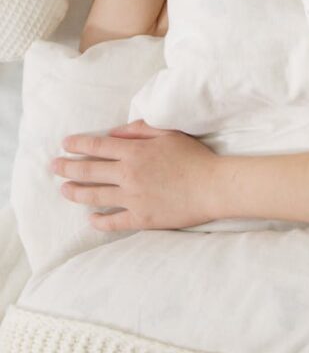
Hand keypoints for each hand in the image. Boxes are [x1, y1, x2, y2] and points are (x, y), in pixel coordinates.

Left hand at [50, 120, 222, 230]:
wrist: (212, 186)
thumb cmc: (193, 157)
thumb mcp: (167, 133)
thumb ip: (138, 130)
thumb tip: (115, 133)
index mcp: (134, 151)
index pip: (97, 146)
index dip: (78, 144)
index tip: (64, 144)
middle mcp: (128, 174)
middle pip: (89, 170)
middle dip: (67, 167)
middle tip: (54, 166)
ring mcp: (133, 198)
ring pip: (95, 196)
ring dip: (76, 192)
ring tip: (63, 190)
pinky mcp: (141, 218)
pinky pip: (114, 222)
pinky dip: (99, 221)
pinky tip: (90, 219)